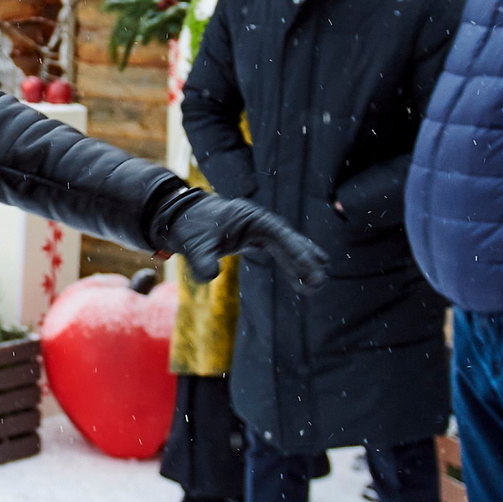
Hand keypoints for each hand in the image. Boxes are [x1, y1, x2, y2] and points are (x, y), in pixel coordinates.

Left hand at [153, 189, 328, 290]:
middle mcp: (259, 222)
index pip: (279, 234)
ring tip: (319, 283)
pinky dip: (292, 264)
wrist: (181, 218)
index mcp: (250, 217)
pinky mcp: (256, 239)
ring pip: (288, 246)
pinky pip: (280, 251)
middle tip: (321, 280)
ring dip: (303, 263)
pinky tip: (303, 279)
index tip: (311, 265)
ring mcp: (259, 230)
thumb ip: (202, 259)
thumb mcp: (193, 244)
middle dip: (306, 258)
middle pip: (289, 239)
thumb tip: (210, 276)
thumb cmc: (190, 227)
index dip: (296, 250)